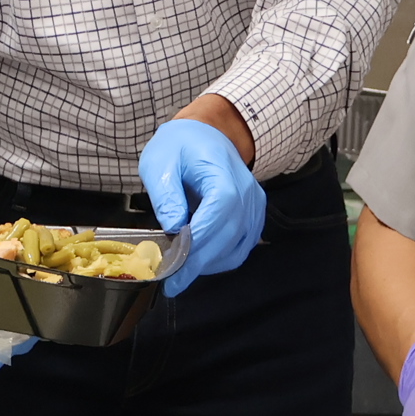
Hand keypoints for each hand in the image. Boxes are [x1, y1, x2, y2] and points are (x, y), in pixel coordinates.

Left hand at [138, 116, 265, 295]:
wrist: (206, 134)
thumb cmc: (180, 146)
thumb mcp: (160, 162)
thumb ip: (166, 194)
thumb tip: (174, 228)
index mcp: (224, 174)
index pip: (218, 213)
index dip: (198, 242)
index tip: (173, 265)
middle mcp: (247, 192)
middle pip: (228, 235)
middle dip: (198, 262)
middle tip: (171, 281)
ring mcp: (254, 206)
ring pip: (237, 247)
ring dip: (208, 264)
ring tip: (180, 273)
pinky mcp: (253, 217)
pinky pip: (241, 247)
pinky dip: (220, 259)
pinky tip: (198, 262)